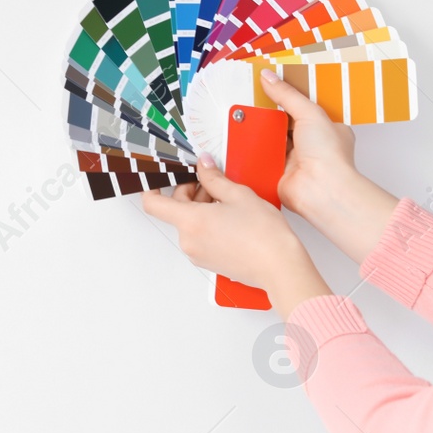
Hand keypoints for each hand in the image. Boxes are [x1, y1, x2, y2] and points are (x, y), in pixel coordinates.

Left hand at [143, 154, 331, 317]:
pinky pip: (199, 237)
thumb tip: (203, 165)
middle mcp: (189, 240)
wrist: (280, 267)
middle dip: (189, 193)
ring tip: (227, 201)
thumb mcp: (238, 195)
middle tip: (211, 182)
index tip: (157, 178)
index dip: (151, 187)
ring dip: (201, 208)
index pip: (153, 204)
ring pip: (189, 224)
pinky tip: (230, 218)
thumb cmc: (264, 235)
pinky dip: (208, 224)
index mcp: (190, 222)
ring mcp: (197, 254)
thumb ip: (214, 177)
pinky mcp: (208, 262)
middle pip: (175, 210)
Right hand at [259, 68, 399, 263]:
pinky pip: (261, 158)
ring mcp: (295, 160)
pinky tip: (240, 140)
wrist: (322, 190)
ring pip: (271, 140)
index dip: (286, 96)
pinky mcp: (279, 173)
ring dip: (259, 133)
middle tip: (248, 100)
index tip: (268, 85)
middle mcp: (311, 144)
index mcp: (326, 127)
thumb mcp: (310, 113)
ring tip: (240, 116)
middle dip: (268, 115)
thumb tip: (269, 77)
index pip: (303, 106)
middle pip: (284, 124)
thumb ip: (287, 95)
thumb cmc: (329, 155)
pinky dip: (251, 151)